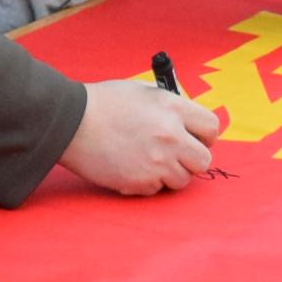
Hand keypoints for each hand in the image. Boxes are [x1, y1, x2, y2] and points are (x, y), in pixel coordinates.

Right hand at [62, 81, 217, 195]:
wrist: (69, 122)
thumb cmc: (103, 103)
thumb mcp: (143, 92)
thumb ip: (170, 107)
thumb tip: (188, 124)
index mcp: (173, 108)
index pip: (212, 127)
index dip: (203, 135)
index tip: (194, 138)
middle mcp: (171, 136)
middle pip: (204, 160)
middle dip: (191, 158)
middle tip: (173, 154)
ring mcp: (157, 162)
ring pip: (182, 180)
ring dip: (169, 173)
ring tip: (146, 160)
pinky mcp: (140, 182)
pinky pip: (156, 189)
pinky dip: (146, 182)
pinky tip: (129, 166)